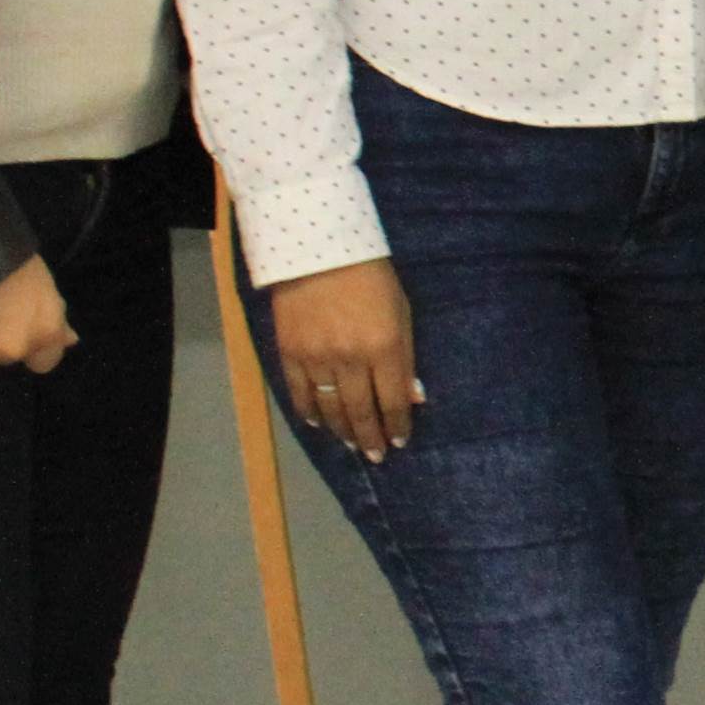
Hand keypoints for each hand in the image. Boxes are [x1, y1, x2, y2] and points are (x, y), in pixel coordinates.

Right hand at [0, 254, 72, 410]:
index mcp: (46, 326)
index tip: (19, 325)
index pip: (48, 355)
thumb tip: (70, 340)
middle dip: (0, 341)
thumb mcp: (38, 277)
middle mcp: (17, 347)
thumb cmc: (3, 252)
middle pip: (11, 356)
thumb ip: (52, 310)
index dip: (34, 343)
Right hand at [270, 258, 421, 461]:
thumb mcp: (401, 312)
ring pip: (330, 409)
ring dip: (342, 431)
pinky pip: (299, 394)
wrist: (318, 249)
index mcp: (384, 348)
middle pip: (361, 412)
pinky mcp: (290, 353)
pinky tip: (318, 422)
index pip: (393, 402)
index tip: (400, 441)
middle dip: (371, 438)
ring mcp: (317, 359)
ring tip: (350, 444)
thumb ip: (406, 357)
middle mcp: (350, 360)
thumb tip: (414, 398)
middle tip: (376, 456)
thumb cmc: (371, 277)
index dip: (397, 426)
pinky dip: (309, 413)